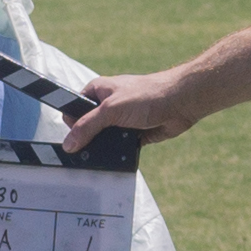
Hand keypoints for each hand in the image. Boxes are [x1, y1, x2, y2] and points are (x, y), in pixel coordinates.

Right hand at [78, 65, 208, 146]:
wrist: (181, 102)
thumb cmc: (147, 95)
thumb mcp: (111, 109)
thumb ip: (87, 126)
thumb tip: (69, 144)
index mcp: (98, 91)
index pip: (73, 108)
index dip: (70, 123)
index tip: (70, 139)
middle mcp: (108, 105)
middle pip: (87, 127)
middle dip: (87, 139)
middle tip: (84, 154)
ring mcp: (121, 120)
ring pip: (103, 139)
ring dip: (104, 148)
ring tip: (100, 158)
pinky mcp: (134, 134)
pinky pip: (119, 147)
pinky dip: (119, 153)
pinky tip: (117, 159)